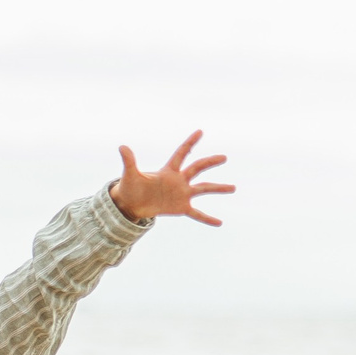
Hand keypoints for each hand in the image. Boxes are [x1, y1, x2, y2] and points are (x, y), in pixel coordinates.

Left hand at [111, 130, 234, 224]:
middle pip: (197, 168)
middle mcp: (178, 180)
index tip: (200, 131)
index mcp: (168, 170)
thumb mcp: (130, 174)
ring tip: (233, 188)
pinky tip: (219, 223)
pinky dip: (207, 218)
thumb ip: (129, 161)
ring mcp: (182, 194)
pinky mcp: (181, 208)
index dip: (190, 143)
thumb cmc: (130, 187)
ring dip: (218, 188)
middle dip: (210, 162)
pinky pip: (197, 214)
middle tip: (224, 157)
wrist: (131, 204)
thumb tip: (122, 146)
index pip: (181, 153)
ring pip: (203, 189)